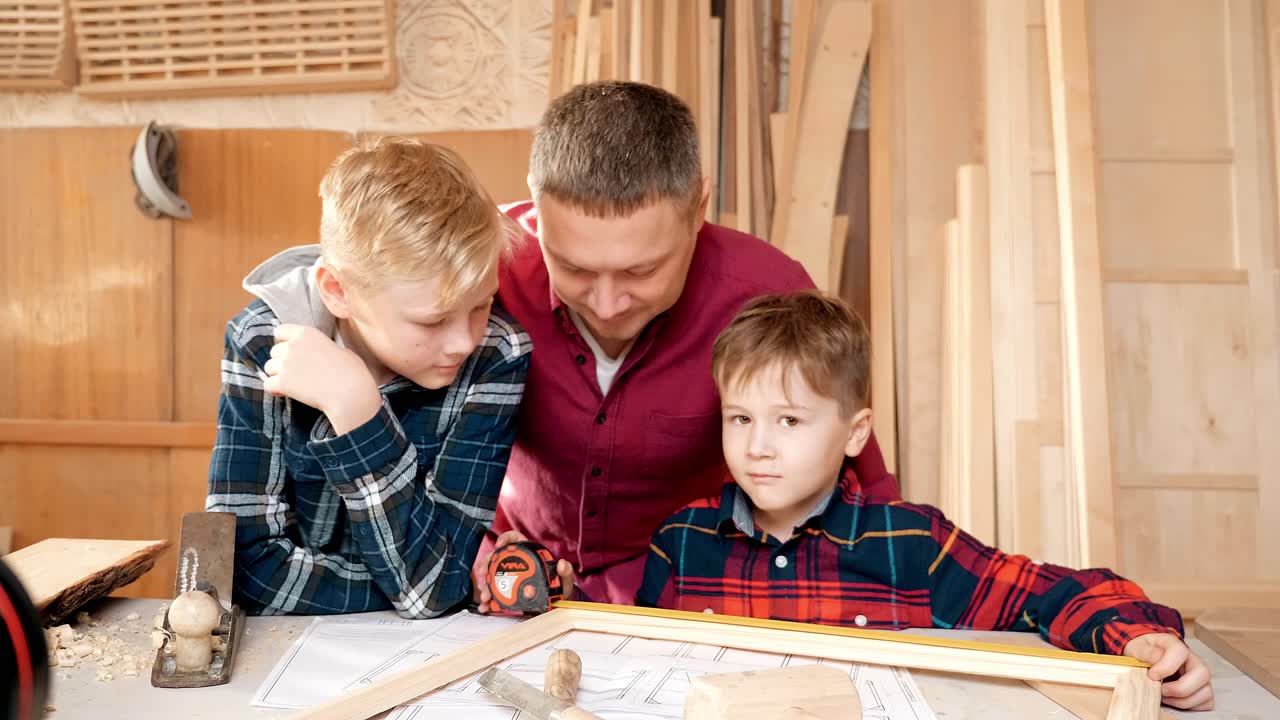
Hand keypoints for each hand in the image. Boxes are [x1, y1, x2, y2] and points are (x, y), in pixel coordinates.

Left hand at [262, 324, 381, 434]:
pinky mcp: (282, 382)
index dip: (284, 342)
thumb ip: (328, 348)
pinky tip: (286, 394)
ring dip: (278, 376)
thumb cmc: (353, 373)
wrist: (350, 394)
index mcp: (308, 333)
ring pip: (269, 368)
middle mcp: (293, 345)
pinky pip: (268, 385)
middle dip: (282, 362)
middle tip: (296, 373)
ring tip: (292, 385)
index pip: (280, 331)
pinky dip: (275, 390)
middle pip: (274, 352)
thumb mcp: (344, 351)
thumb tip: (330, 352)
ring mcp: (286, 364)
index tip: (292, 352)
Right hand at [472, 531, 575, 613]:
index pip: (514, 539)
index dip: (505, 538)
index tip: (499, 545)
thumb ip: (565, 572)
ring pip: (489, 575)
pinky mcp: (504, 592)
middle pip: (495, 557)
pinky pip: (492, 594)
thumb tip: (562, 564)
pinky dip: (486, 602)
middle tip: (485, 575)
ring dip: (484, 585)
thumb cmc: (557, 587)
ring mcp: (506, 577)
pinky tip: (484, 607)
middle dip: (486, 565)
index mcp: (527, 553)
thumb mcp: (563, 580)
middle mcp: (513, 563)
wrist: (554, 604)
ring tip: (486, 597)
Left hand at [1123, 633, 1213, 710]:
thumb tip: (1156, 659)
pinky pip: (1206, 704)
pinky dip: (1188, 707)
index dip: (1166, 666)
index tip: (1152, 676)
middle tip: (1161, 690)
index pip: (1180, 652)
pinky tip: (1172, 701)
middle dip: (1179, 688)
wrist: (1147, 661)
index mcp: (1176, 645)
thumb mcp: (1137, 648)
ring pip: (1206, 693)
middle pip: (1203, 674)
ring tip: (1163, 696)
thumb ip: (1145, 652)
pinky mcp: (1203, 692)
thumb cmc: (1144, 654)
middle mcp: (1194, 660)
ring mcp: (1201, 678)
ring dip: (1181, 701)